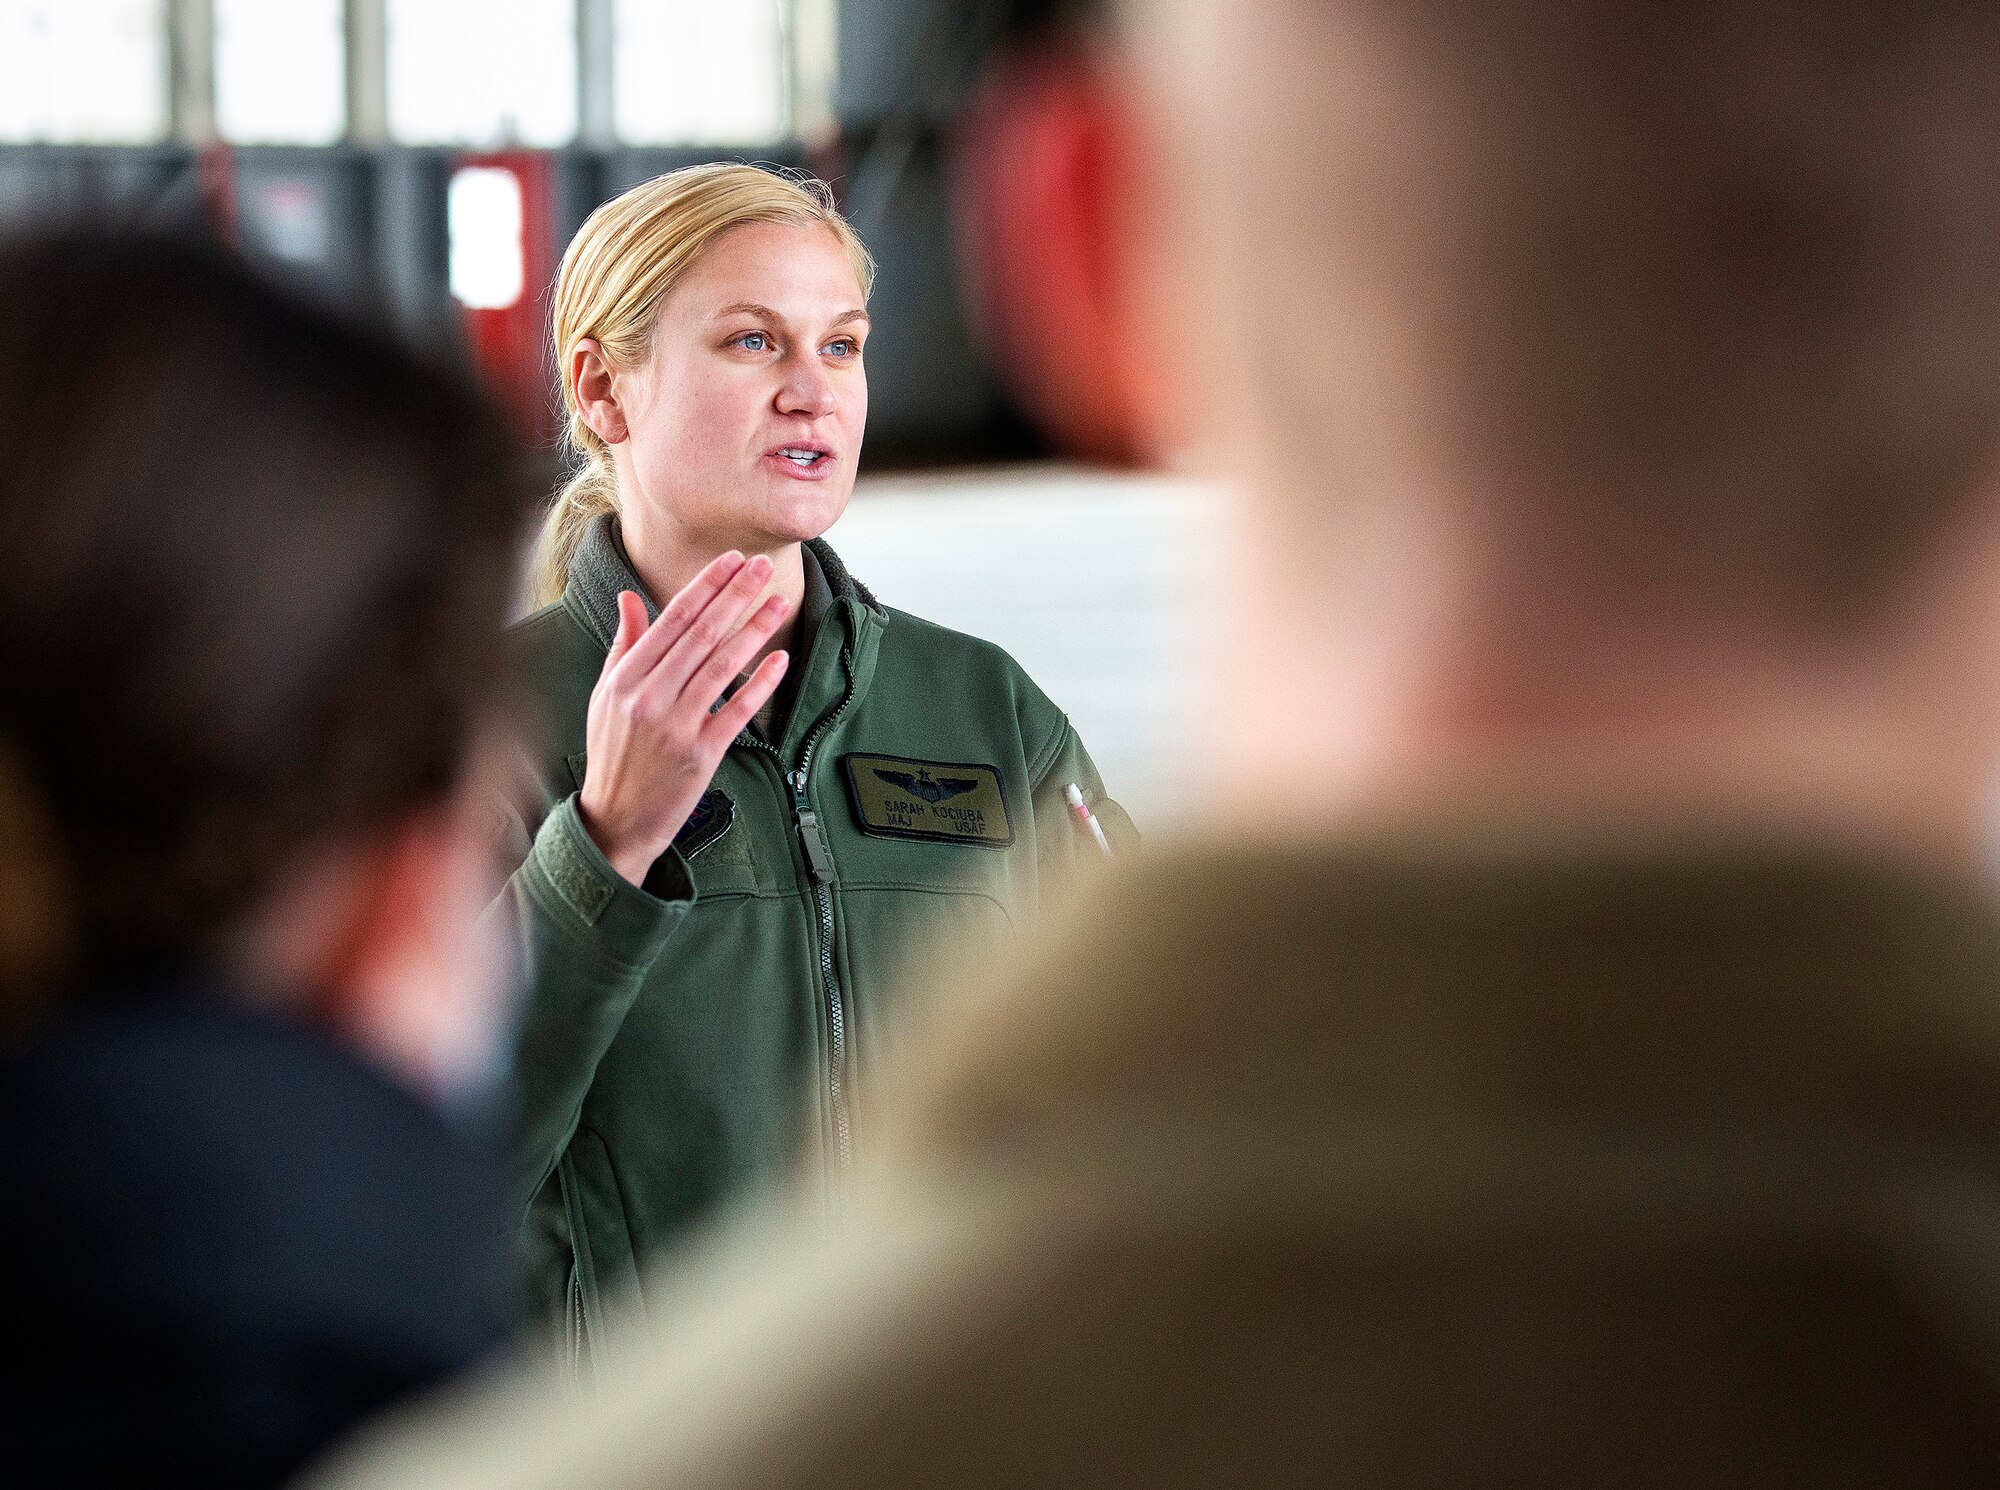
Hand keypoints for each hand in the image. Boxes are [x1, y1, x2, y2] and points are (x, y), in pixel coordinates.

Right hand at [577, 552, 790, 885]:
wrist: (614, 819)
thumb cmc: (613, 752)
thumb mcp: (605, 695)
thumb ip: (624, 645)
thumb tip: (630, 596)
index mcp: (625, 678)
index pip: (672, 619)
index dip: (706, 586)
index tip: (732, 561)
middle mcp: (648, 697)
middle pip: (701, 635)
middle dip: (736, 596)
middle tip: (764, 566)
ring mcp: (675, 727)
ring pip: (722, 666)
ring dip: (755, 630)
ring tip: (780, 601)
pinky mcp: (700, 755)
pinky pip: (737, 711)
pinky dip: (759, 684)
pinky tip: (780, 659)